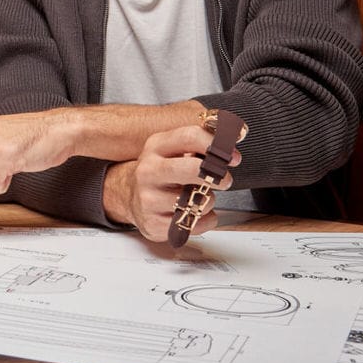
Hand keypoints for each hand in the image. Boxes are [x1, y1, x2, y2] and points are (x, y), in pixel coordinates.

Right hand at [104, 123, 241, 242]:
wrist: (130, 196)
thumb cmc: (160, 172)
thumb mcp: (172, 150)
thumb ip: (200, 145)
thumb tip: (232, 145)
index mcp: (156, 147)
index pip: (190, 137)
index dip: (217, 146)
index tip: (232, 157)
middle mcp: (149, 171)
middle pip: (192, 169)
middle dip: (216, 176)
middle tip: (225, 180)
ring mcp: (149, 199)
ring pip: (197, 202)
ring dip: (208, 202)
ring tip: (199, 198)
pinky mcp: (154, 223)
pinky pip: (195, 225)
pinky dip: (203, 221)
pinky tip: (194, 214)